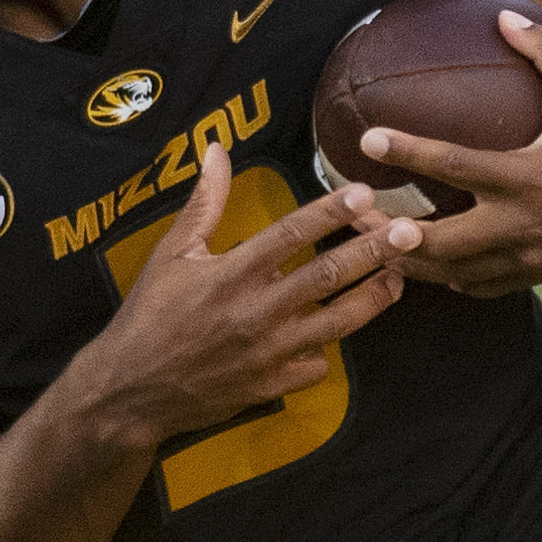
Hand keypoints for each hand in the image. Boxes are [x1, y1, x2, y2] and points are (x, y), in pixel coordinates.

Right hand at [60, 152, 411, 453]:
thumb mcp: (170, 253)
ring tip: (399, 278)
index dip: (330, 212)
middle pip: (327, 277)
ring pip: (336, 324)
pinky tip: (341, 333)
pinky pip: (315, 366)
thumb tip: (215, 149)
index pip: (290, 234)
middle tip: (411, 232)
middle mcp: (255, 312)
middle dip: (374, 252)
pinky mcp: (269, 386)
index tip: (364, 193)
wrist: (130, 392)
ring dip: (373, 299)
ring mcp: (267, 353)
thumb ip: (203, 202)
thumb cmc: (148, 315)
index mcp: (230, 273)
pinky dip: (328, 350)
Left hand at [357, 16, 541, 294]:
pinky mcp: (536, 275)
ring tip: (372, 248)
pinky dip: (451, 279)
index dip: (407, 151)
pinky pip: (481, 286)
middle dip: (391, 236)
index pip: (454, 165)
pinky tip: (428, 266)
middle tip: (354, 218)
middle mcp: (521, 222)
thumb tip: (506, 15)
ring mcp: (527, 256)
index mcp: (527, 175)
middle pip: (440, 242)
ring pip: (454, 273)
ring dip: (411, 263)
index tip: (368, 139)